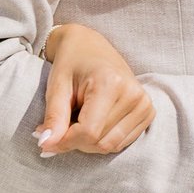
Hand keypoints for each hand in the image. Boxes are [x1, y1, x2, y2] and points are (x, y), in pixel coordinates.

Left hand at [35, 22, 154, 155]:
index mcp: (111, 83)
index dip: (64, 142)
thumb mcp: (56, 87)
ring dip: (88, 142)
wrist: (90, 46)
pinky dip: (102, 139)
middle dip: (75, 141)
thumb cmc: (70, 64)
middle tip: (61, 124)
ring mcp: (144, 103)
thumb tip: (46, 146)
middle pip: (100, 142)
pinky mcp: (147, 112)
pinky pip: (121, 143)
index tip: (45, 140)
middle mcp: (133, 94)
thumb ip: (53, 118)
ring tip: (77, 119)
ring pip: (111, 146)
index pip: (89, 132)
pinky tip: (94, 120)